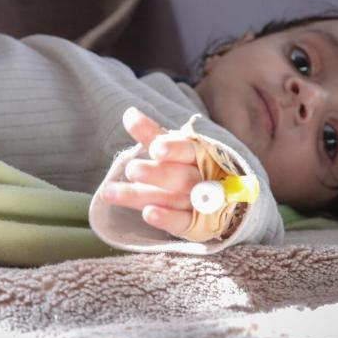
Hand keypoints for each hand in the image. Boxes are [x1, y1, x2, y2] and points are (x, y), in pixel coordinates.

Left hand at [101, 107, 201, 236]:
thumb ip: (152, 134)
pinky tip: (147, 214)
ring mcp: (201, 203)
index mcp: (200, 155)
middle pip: (181, 177)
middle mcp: (202, 178)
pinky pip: (182, 222)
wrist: (226, 200)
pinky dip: (166, 219)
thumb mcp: (175, 148)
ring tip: (111, 192)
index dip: (173, 149)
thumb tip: (129, 113)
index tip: (156, 148)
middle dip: (156, 174)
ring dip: (142, 196)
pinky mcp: (197, 225)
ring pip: (174, 199)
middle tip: (131, 170)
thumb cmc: (191, 166)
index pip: (188, 150)